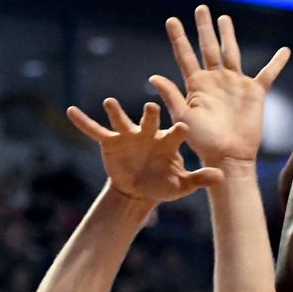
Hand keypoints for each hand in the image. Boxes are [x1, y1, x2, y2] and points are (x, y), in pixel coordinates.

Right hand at [66, 98, 222, 203]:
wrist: (141, 189)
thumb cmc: (164, 183)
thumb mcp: (182, 185)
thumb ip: (199, 179)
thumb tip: (221, 178)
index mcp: (168, 141)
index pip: (175, 133)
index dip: (179, 131)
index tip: (183, 126)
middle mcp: (148, 133)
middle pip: (150, 121)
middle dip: (150, 115)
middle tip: (151, 107)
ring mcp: (128, 135)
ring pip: (122, 120)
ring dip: (116, 112)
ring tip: (110, 102)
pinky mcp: (110, 142)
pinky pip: (95, 131)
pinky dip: (83, 122)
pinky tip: (71, 111)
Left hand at [150, 5, 290, 167]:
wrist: (229, 155)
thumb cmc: (204, 142)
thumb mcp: (184, 118)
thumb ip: (171, 96)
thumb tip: (153, 76)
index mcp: (196, 84)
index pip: (185, 55)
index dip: (179, 38)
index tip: (172, 20)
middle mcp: (215, 80)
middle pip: (208, 47)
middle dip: (204, 28)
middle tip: (201, 8)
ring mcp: (235, 84)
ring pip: (232, 53)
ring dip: (228, 35)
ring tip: (224, 19)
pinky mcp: (254, 93)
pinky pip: (268, 74)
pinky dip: (277, 63)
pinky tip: (285, 51)